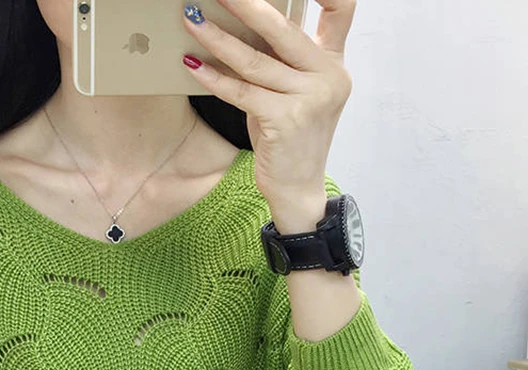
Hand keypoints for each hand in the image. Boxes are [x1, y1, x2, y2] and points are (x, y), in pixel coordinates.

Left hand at [182, 0, 355, 208]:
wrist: (298, 188)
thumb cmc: (289, 139)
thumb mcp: (293, 94)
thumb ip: (280, 63)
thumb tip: (238, 29)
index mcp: (333, 64)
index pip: (340, 11)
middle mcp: (328, 77)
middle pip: (283, 28)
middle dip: (244, 4)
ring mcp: (310, 99)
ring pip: (255, 61)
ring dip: (217, 38)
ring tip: (191, 20)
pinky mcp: (286, 121)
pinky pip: (242, 92)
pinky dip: (214, 78)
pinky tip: (192, 66)